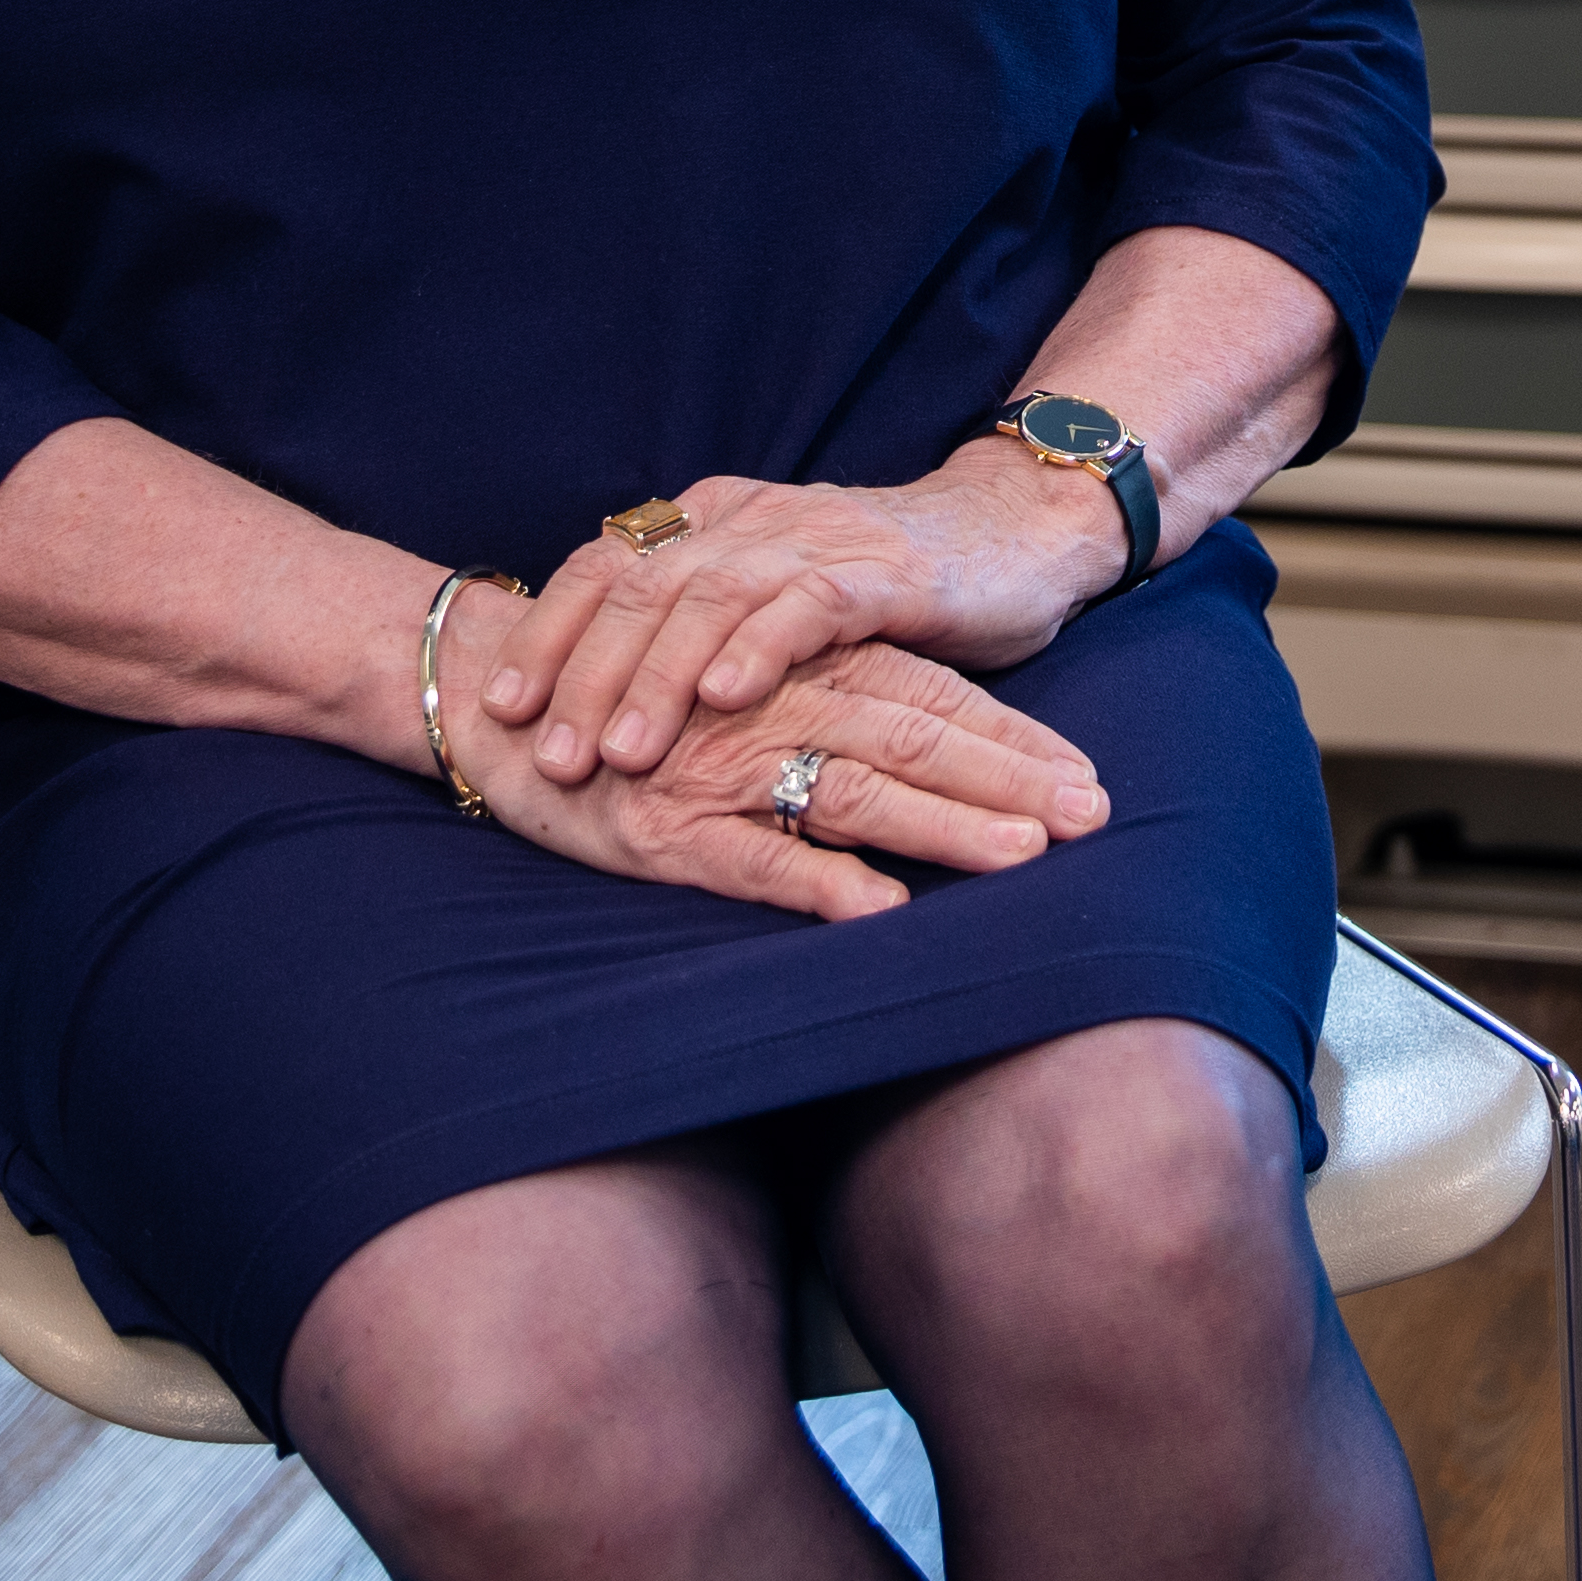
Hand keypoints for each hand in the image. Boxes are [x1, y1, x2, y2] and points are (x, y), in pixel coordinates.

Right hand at [464, 636, 1110, 925]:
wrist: (491, 691)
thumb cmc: (632, 693)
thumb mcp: (740, 681)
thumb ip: (827, 697)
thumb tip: (936, 750)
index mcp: (800, 668)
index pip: (928, 699)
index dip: (1012, 739)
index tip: (1089, 782)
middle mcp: (772, 708)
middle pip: (913, 739)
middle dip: (1009, 780)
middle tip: (1090, 817)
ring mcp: (720, 768)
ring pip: (852, 791)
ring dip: (942, 825)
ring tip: (1019, 854)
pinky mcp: (664, 829)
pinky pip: (754, 859)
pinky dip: (817, 882)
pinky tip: (878, 911)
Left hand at [476, 458, 1131, 787]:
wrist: (1010, 533)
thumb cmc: (881, 584)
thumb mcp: (770, 596)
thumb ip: (698, 623)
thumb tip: (601, 687)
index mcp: (710, 521)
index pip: (605, 570)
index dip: (549, 638)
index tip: (501, 711)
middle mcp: (747, 520)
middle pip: (640, 591)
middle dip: (584, 676)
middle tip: (546, 753)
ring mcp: (811, 541)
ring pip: (708, 602)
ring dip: (656, 678)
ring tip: (620, 751)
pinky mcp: (878, 572)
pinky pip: (803, 606)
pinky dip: (758, 649)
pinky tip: (723, 698)